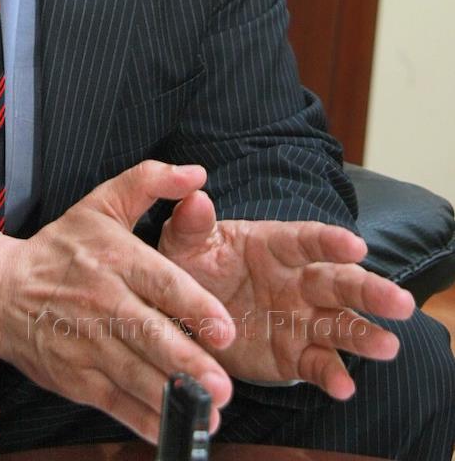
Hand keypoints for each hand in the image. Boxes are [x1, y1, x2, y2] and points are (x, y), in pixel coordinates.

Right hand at [0, 161, 238, 443]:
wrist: (3, 293)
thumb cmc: (62, 248)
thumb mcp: (102, 203)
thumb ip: (151, 182)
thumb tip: (196, 174)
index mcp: (115, 258)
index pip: (160, 282)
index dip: (194, 306)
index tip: (225, 329)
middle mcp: (103, 302)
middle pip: (149, 334)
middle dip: (188, 362)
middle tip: (223, 385)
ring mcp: (88, 344)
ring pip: (135, 373)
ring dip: (172, 396)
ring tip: (208, 411)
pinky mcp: (77, 377)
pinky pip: (115, 402)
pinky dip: (142, 420)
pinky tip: (169, 429)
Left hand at [157, 185, 415, 397]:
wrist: (183, 313)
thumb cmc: (190, 265)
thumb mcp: (183, 241)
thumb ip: (191, 222)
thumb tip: (195, 196)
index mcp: (274, 245)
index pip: (309, 240)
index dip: (331, 242)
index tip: (356, 245)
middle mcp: (296, 281)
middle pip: (339, 283)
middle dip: (370, 290)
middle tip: (401, 302)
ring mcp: (299, 319)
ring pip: (340, 325)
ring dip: (364, 335)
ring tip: (388, 346)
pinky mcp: (293, 355)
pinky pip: (317, 365)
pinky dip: (331, 375)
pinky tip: (343, 387)